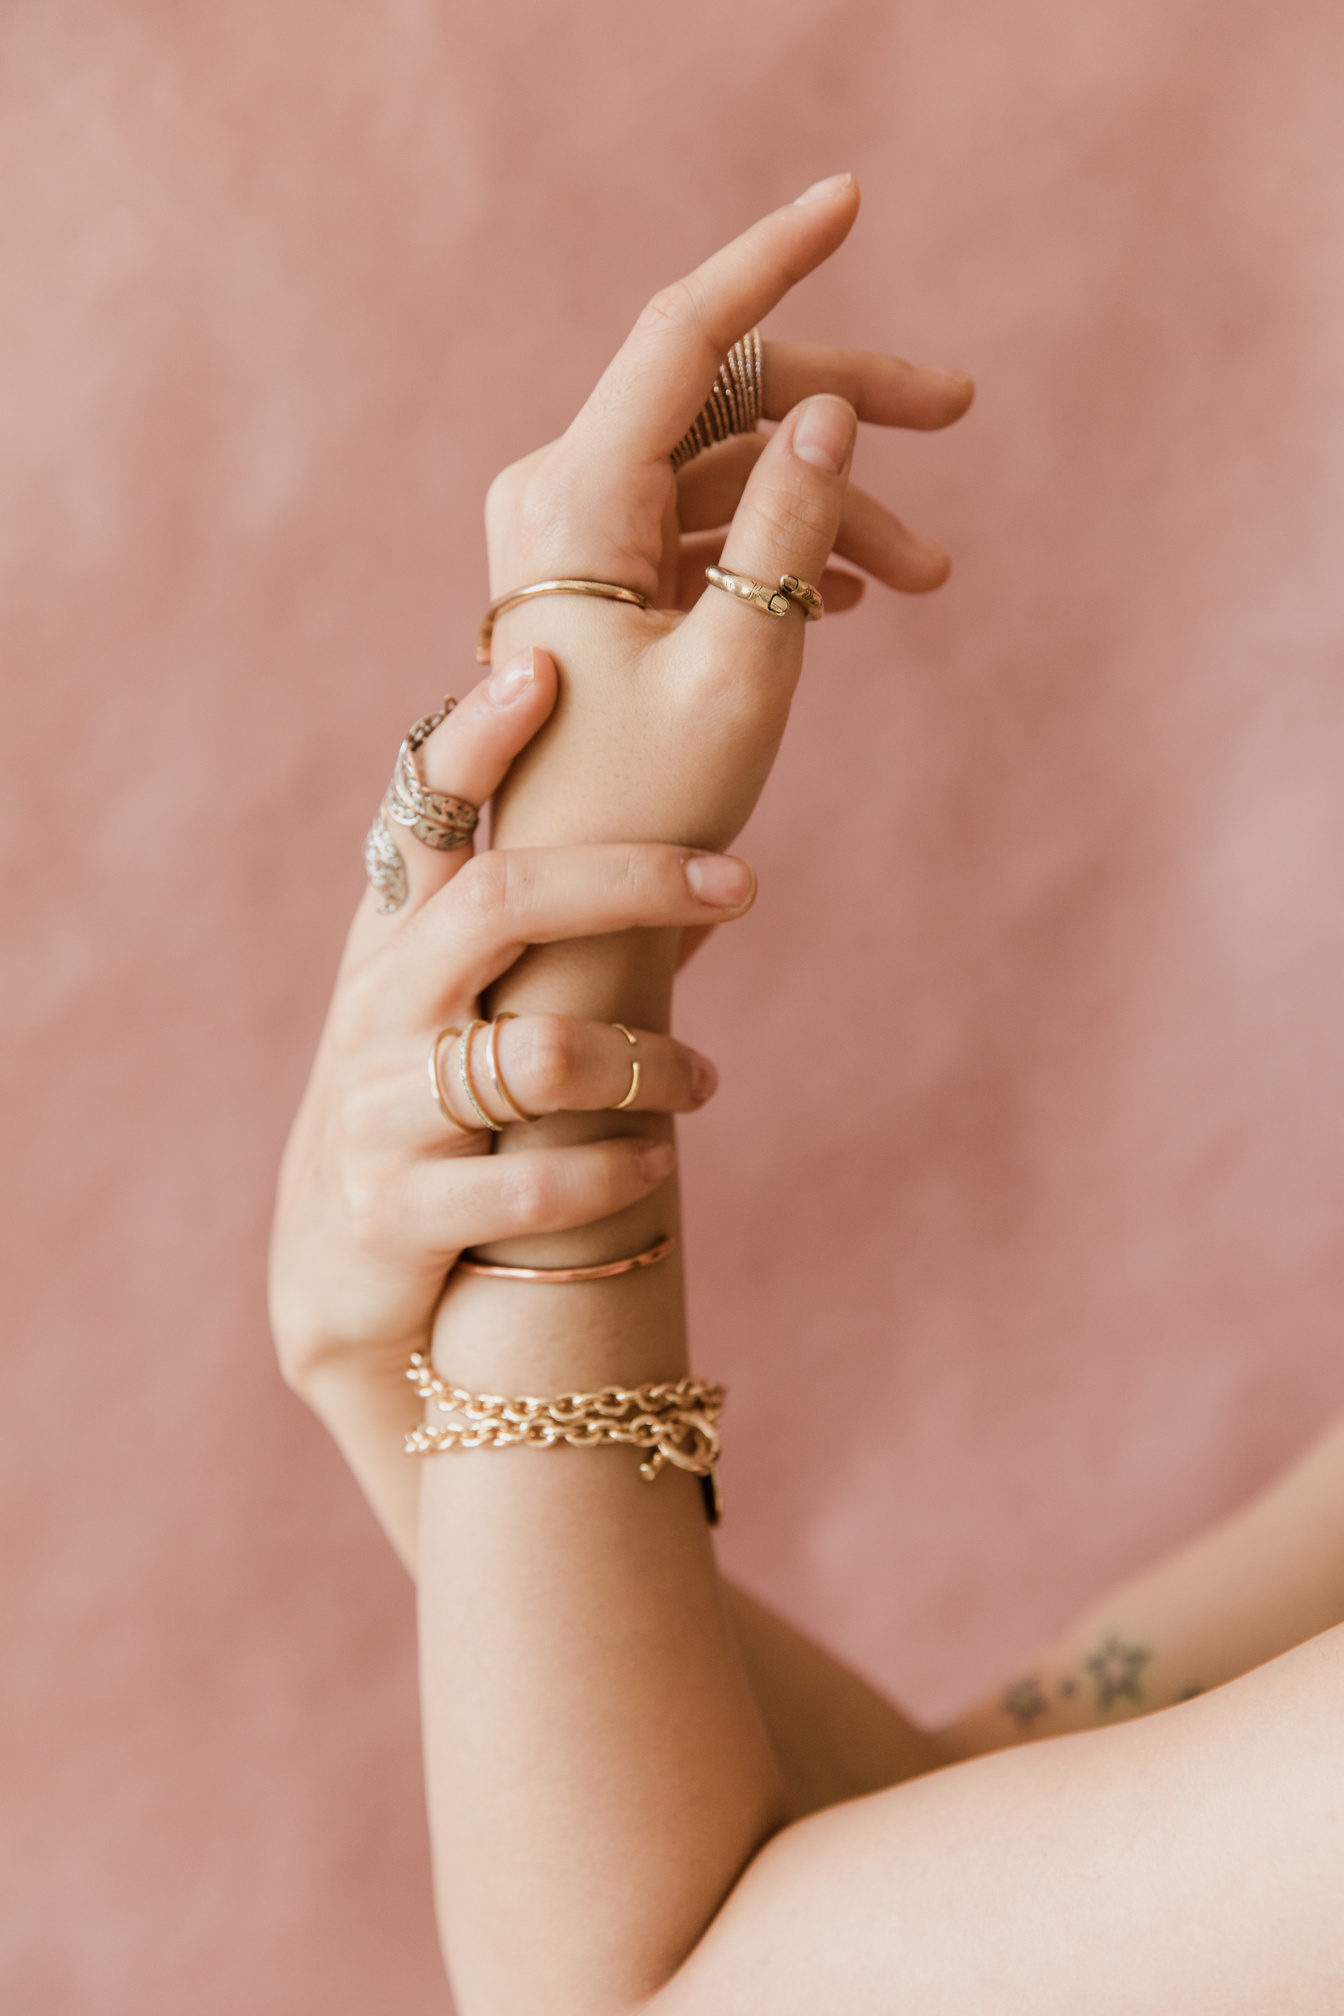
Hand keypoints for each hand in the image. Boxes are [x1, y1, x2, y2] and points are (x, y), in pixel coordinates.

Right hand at [268, 649, 755, 1557]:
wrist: (342, 1286)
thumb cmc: (431, 1118)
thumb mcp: (459, 1016)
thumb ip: (546, 946)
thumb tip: (696, 870)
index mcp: (394, 944)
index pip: (421, 816)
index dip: (472, 741)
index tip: (539, 667)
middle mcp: (380, 1010)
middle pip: (501, 903)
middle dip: (630, 879)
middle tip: (741, 884)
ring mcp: (380, 1112)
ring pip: (537, 1054)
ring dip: (649, 1062)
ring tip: (703, 1083)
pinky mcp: (395, 1213)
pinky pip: (530, 1185)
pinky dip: (612, 1170)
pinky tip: (654, 1165)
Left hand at [484, 172, 972, 856]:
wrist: (573, 917)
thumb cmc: (647, 813)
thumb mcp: (743, 666)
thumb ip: (789, 523)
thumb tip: (829, 409)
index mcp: (574, 501)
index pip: (684, 335)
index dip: (775, 259)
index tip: (852, 198)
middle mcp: (558, 496)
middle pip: (719, 398)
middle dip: (841, 407)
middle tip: (957, 412)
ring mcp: (575, 539)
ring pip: (724, 471)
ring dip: (830, 508)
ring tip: (925, 579)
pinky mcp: (598, 583)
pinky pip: (702, 529)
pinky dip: (779, 547)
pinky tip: (847, 597)